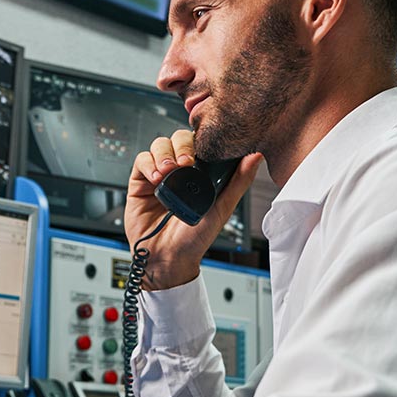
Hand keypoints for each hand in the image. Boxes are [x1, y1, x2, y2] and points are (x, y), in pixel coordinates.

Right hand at [125, 128, 262, 289]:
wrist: (168, 258)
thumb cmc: (195, 239)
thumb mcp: (222, 209)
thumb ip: (239, 182)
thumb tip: (256, 156)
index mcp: (201, 174)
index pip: (200, 143)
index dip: (201, 140)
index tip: (204, 150)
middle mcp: (180, 172)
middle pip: (178, 139)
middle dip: (182, 146)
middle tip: (186, 163)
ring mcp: (160, 175)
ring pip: (160, 146)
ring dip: (164, 154)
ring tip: (169, 172)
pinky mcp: (141, 182)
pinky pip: (142, 161)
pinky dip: (149, 164)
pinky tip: (156, 179)